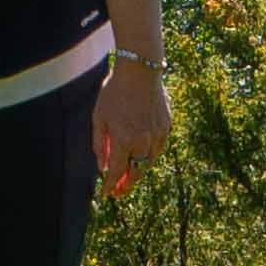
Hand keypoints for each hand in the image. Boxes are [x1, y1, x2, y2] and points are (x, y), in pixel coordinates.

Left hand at [95, 54, 174, 189]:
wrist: (140, 70)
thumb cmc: (115, 91)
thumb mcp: (99, 117)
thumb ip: (99, 145)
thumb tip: (102, 167)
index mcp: (123, 140)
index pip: (116, 172)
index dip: (110, 186)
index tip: (106, 194)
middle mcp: (142, 142)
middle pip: (135, 172)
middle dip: (126, 184)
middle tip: (119, 191)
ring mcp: (156, 135)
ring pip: (148, 162)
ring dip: (138, 171)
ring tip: (130, 175)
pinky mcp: (166, 127)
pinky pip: (157, 149)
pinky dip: (149, 156)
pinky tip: (142, 156)